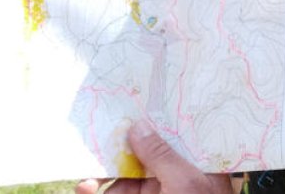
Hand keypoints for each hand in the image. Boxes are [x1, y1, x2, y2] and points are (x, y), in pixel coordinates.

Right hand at [75, 121, 233, 193]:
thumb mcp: (185, 184)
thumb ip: (161, 156)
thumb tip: (138, 127)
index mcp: (200, 172)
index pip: (180, 139)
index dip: (160, 122)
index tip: (139, 100)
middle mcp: (178, 183)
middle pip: (145, 159)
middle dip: (122, 148)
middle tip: (98, 129)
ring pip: (125, 182)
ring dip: (104, 172)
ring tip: (86, 165)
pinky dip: (96, 191)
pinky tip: (84, 187)